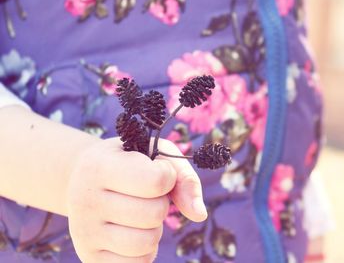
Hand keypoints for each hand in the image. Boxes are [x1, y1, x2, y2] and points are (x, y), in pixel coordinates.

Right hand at [67, 138, 206, 262]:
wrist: (81, 178)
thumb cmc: (127, 162)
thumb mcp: (154, 153)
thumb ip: (183, 177)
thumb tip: (199, 214)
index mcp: (99, 167)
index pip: (156, 181)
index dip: (167, 176)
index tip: (156, 170)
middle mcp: (85, 200)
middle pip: (154, 214)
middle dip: (161, 203)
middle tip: (145, 194)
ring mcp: (84, 232)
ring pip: (146, 242)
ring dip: (154, 229)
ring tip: (139, 214)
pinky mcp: (90, 257)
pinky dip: (145, 250)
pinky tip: (133, 232)